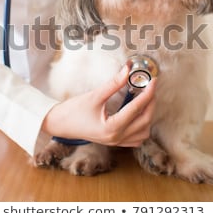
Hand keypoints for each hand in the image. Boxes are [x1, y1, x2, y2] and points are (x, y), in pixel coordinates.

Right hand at [41, 65, 156, 146]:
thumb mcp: (94, 95)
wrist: (59, 124)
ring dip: (148, 116)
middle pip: (145, 121)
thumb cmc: (73, 111)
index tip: (153, 81)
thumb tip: (127, 70)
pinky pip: (136, 138)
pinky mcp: (114, 142)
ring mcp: (116, 142)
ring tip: (144, 99)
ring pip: (143, 132)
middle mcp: (116, 138)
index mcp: (112, 128)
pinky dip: (141, 126)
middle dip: (150, 103)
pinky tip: (137, 113)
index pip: (137, 109)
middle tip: (150, 87)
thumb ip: (113, 84)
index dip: (148, 93)